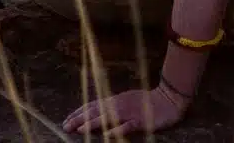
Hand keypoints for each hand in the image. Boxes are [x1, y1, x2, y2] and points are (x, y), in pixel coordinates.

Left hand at [65, 84, 188, 134]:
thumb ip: (112, 106)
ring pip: (107, 118)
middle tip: (65, 126)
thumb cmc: (146, 101)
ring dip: (93, 123)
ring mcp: (129, 112)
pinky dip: (116, 129)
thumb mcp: (126, 100)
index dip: (79, 112)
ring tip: (79, 129)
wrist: (168, 99)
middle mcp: (119, 104)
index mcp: (115, 99)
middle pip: (96, 111)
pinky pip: (127, 125)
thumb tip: (96, 112)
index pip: (92, 105)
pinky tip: (107, 134)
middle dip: (79, 119)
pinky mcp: (140, 120)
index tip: (66, 119)